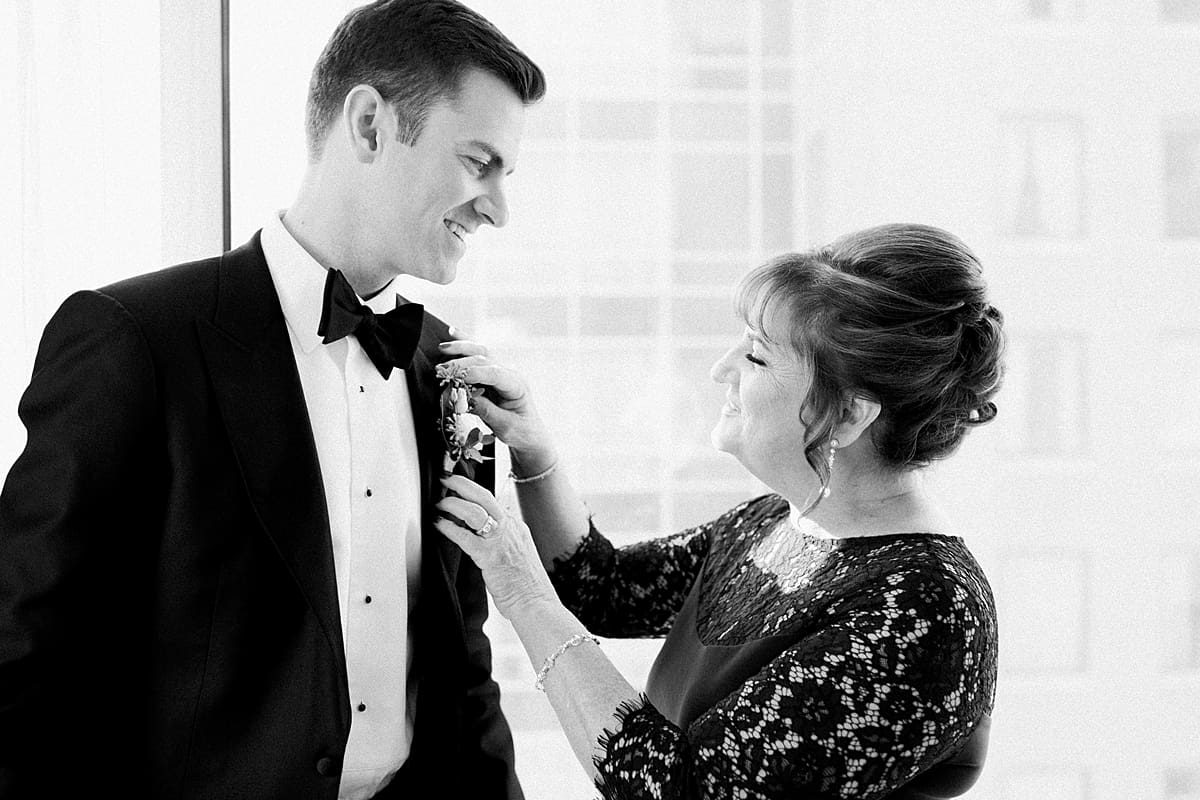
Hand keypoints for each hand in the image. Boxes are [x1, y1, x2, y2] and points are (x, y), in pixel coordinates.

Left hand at [435, 474, 558, 618]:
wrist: (537, 603)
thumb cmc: (526, 586)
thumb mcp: (519, 554)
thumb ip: (503, 542)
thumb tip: (483, 537)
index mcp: (517, 527)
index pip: (492, 500)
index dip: (473, 491)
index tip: (458, 485)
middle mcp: (510, 528)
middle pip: (484, 496)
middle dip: (461, 484)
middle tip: (445, 479)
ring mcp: (501, 541)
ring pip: (473, 511)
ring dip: (452, 504)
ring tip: (439, 504)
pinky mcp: (490, 556)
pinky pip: (464, 536)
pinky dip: (448, 527)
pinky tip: (438, 524)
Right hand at [437, 337, 557, 471]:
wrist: (529, 435)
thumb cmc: (522, 432)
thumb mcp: (506, 427)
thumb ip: (488, 412)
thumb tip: (467, 398)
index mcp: (517, 385)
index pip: (495, 373)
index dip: (475, 373)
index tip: (457, 377)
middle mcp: (509, 374)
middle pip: (485, 360)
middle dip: (462, 363)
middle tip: (441, 371)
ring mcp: (500, 373)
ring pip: (481, 352)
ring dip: (461, 348)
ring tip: (443, 348)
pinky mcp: (490, 375)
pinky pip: (477, 357)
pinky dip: (464, 345)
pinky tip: (452, 332)